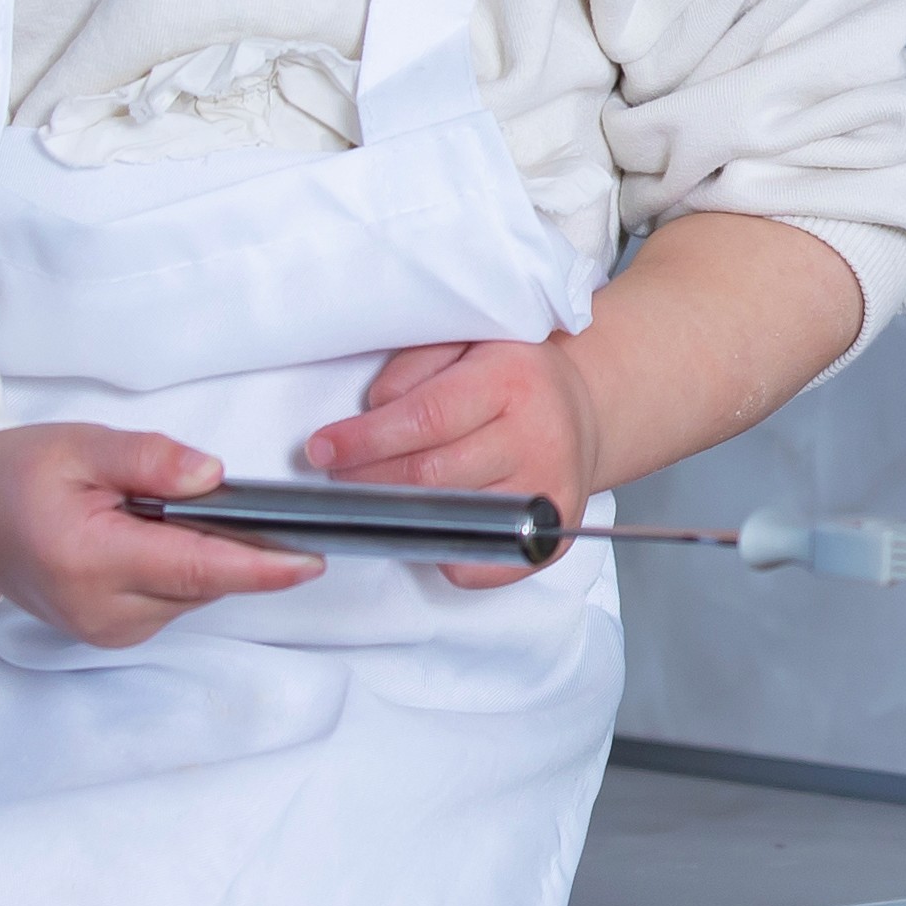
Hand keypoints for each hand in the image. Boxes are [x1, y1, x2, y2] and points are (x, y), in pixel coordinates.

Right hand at [0, 422, 317, 648]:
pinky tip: (153, 536)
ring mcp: (106, 630)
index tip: (310, 560)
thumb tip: (211, 476)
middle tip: (220, 494)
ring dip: (201, 552)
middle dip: (233, 541)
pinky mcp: (111, 634)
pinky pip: (174, 600)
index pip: (196, 568)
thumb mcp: (78, 446)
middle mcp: (101, 610)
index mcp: (89, 561)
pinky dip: (180, 568)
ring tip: (157, 510)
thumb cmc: (14, 477)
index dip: (260, 566)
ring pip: (194, 592)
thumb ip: (149, 460)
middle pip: (203, 581)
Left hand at [301, 338, 602, 588]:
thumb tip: (374, 411)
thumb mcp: (466, 342)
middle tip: (337, 473)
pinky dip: (443, 550)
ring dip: (398, 513)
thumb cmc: (513, 377)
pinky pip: (481, 562)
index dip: (366, 439)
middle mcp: (537, 437)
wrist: (582, 411)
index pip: (425, 418)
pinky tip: (428, 523)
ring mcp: (547, 492)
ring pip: (450, 518)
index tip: (323, 448)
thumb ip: (413, 367)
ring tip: (374, 493)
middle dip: (368, 478)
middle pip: (431, 475)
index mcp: (512, 380)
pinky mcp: (551, 536)